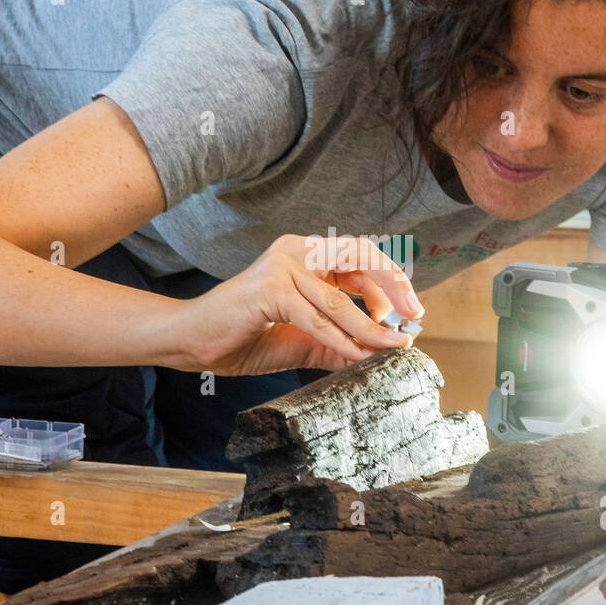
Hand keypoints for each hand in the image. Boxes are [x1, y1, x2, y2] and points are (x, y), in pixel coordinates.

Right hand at [176, 234, 423, 375]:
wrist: (193, 342)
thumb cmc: (245, 336)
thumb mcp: (302, 339)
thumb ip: (338, 341)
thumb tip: (379, 352)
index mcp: (306, 253)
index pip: (360, 255)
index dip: (390, 280)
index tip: (411, 310)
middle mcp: (297, 249)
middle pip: (359, 257)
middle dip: (393, 287)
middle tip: (413, 318)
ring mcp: (282, 265)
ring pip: (341, 299)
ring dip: (372, 328)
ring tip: (392, 347)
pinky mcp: (270, 289)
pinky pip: (317, 318)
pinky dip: (341, 339)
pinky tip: (357, 355)